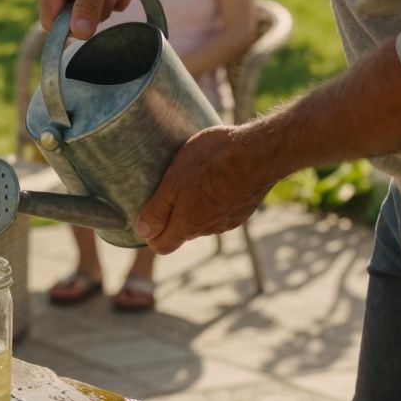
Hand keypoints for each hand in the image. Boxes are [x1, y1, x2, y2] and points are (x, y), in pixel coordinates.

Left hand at [134, 125, 281, 253]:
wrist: (259, 153)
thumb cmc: (210, 163)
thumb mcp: (174, 182)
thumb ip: (157, 210)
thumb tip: (141, 231)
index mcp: (188, 225)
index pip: (162, 246)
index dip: (151, 234)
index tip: (148, 214)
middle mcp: (209, 229)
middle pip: (182, 231)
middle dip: (172, 216)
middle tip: (169, 188)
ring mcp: (229, 220)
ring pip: (203, 220)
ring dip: (196, 205)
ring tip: (195, 177)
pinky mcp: (244, 209)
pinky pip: (222, 210)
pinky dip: (215, 198)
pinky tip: (217, 176)